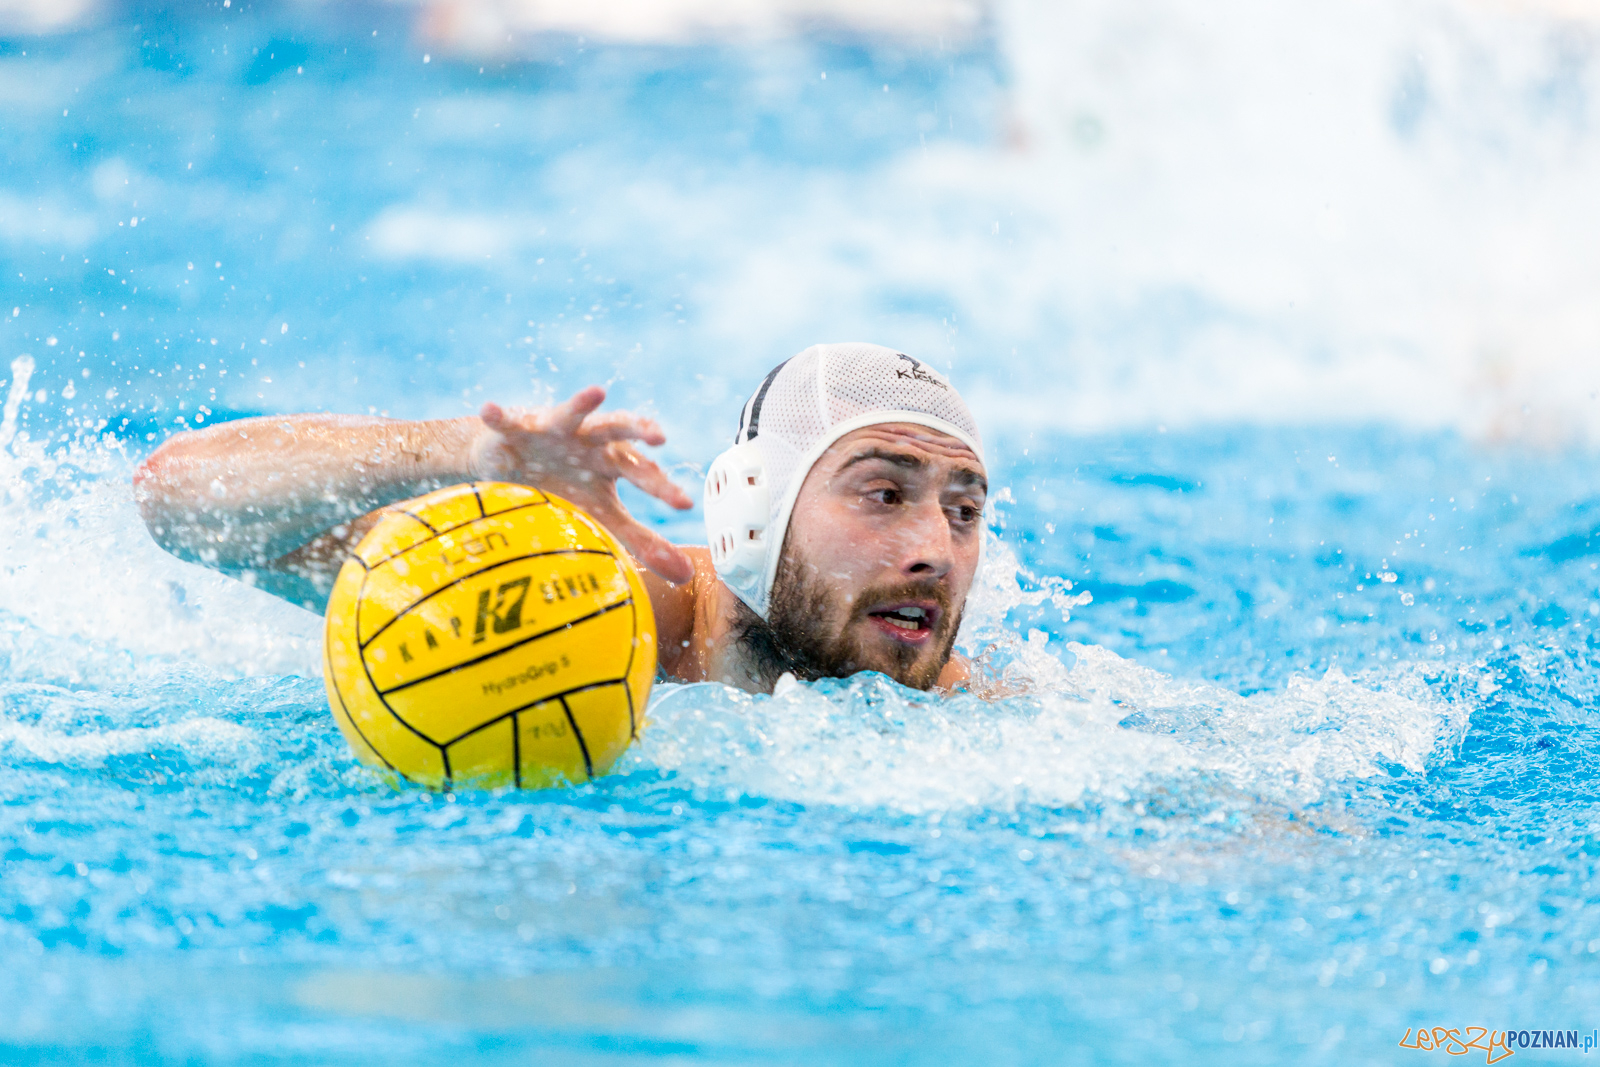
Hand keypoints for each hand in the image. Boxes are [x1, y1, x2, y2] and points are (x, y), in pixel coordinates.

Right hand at [470, 386, 695, 583]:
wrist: (517, 461)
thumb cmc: (568, 485)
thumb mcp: (604, 514)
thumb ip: (642, 540)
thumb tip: (686, 575)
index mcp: (614, 461)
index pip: (644, 472)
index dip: (662, 487)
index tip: (684, 504)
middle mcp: (590, 440)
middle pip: (619, 432)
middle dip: (638, 431)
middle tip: (659, 436)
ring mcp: (554, 429)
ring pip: (572, 413)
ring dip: (582, 404)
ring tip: (597, 393)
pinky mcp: (517, 427)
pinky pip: (507, 421)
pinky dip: (499, 416)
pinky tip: (489, 410)